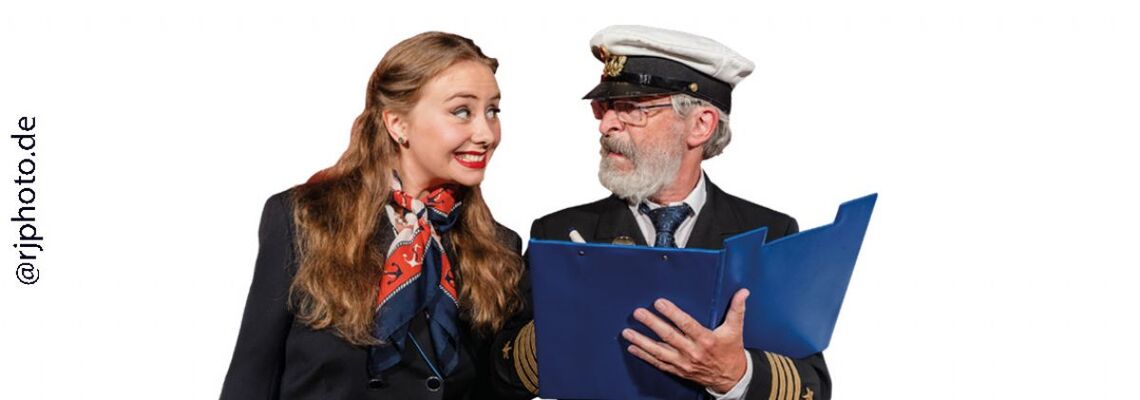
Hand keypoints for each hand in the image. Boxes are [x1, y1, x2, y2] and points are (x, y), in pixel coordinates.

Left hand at [622, 288, 749, 392]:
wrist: (731, 378)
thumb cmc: (731, 350)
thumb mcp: (735, 329)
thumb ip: (737, 309)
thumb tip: (743, 292)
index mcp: (706, 339)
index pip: (686, 324)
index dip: (672, 313)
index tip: (659, 303)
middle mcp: (692, 352)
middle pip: (669, 336)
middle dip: (652, 324)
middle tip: (638, 313)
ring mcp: (683, 363)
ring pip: (659, 351)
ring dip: (642, 341)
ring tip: (627, 332)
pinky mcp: (678, 370)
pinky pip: (658, 363)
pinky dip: (644, 356)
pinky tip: (632, 347)